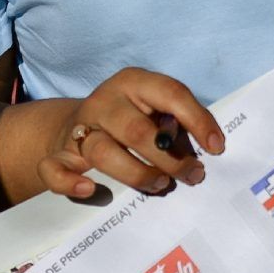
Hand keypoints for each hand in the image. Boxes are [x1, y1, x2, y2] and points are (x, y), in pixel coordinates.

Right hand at [36, 68, 225, 199]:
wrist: (73, 125)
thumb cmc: (129, 120)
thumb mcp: (154, 111)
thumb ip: (176, 127)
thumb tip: (206, 151)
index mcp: (134, 82)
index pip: (170, 93)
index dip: (197, 120)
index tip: (217, 148)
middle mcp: (105, 101)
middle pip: (137, 130)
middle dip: (169, 159)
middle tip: (192, 175)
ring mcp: (79, 127)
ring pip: (103, 152)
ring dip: (136, 174)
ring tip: (160, 185)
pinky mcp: (59, 153)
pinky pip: (56, 169)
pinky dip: (71, 183)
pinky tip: (90, 189)